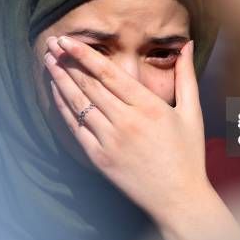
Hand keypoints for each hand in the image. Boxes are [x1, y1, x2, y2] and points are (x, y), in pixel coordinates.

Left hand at [43, 36, 238, 239]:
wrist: (178, 199)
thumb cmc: (188, 154)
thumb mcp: (192, 112)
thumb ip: (186, 75)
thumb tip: (187, 43)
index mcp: (149, 106)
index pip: (109, 73)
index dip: (84, 54)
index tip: (68, 39)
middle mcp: (126, 121)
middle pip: (89, 85)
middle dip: (67, 61)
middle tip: (51, 42)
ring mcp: (110, 141)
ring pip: (79, 104)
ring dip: (60, 80)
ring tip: (47, 61)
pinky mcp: (99, 158)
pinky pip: (75, 127)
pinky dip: (63, 107)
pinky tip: (56, 92)